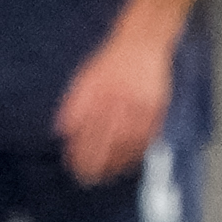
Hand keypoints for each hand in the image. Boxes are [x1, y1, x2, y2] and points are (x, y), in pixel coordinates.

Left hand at [55, 22, 173, 186]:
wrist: (143, 44)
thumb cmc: (110, 63)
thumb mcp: (85, 79)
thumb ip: (74, 105)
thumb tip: (62, 131)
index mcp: (101, 94)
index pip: (88, 129)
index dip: (81, 150)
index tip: (73, 165)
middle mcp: (122, 101)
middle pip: (108, 138)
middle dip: (97, 160)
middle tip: (87, 177)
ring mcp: (142, 105)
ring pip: (129, 140)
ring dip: (117, 162)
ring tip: (105, 175)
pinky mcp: (158, 108)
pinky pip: (148, 136)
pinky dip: (137, 152)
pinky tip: (128, 163)